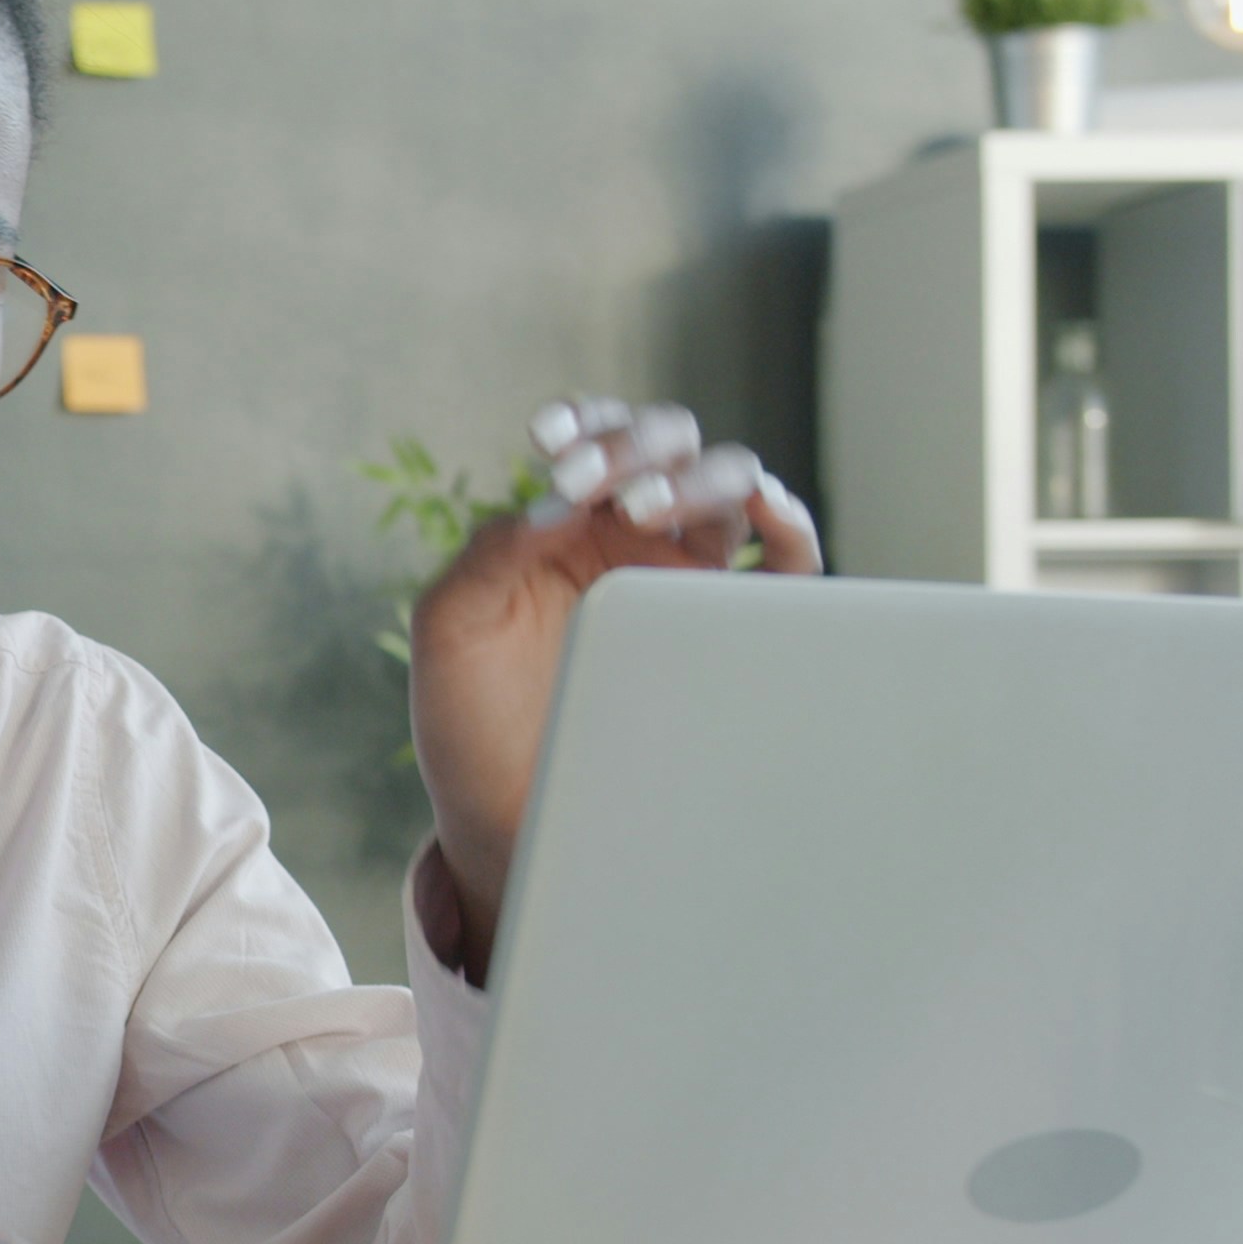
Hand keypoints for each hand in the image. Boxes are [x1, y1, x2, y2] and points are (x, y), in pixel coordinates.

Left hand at [410, 398, 823, 977]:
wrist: (509, 819)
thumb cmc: (473, 721)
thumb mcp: (453, 628)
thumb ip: (490, 553)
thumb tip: (556, 499)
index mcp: (567, 524)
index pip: (597, 439)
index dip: (585, 424)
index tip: (549, 440)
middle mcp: (635, 541)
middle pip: (672, 449)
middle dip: (636, 447)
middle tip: (593, 482)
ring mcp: (690, 582)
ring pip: (729, 490)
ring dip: (699, 478)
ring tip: (643, 506)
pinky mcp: (734, 633)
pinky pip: (787, 565)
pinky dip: (788, 523)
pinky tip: (764, 510)